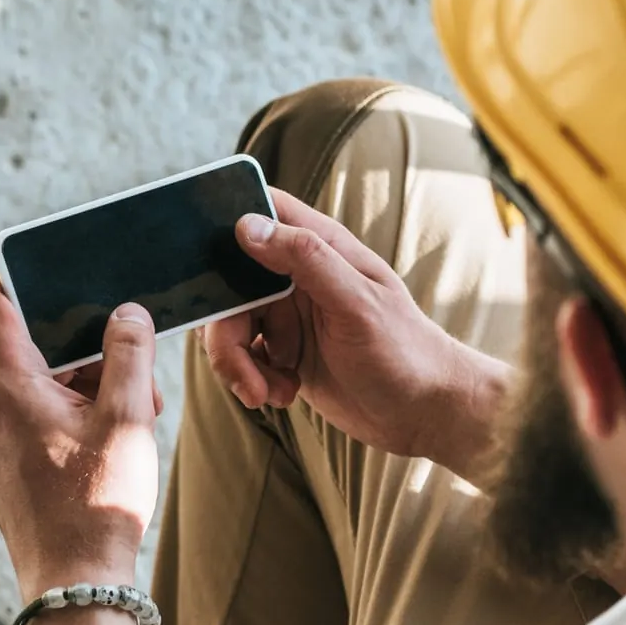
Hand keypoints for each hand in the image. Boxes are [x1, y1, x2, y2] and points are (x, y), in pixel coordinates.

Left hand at [0, 281, 162, 600]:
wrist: (74, 588)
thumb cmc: (97, 506)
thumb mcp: (127, 418)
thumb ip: (129, 354)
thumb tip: (128, 313)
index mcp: (7, 386)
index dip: (22, 275)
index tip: (60, 267)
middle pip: (28, 345)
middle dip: (83, 342)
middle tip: (131, 356)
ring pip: (37, 385)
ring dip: (85, 383)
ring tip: (135, 408)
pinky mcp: (5, 467)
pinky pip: (35, 419)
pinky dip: (72, 413)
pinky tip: (114, 435)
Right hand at [204, 189, 512, 480]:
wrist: (424, 414)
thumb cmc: (405, 352)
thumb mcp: (356, 303)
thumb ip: (305, 259)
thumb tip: (247, 226)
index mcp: (321, 248)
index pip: (263, 210)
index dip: (225, 221)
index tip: (201, 256)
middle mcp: (300, 277)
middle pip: (230, 281)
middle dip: (225, 327)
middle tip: (240, 366)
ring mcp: (290, 315)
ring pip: (231, 325)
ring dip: (237, 363)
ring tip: (266, 392)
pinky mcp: (286, 352)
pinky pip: (245, 357)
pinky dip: (252, 379)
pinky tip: (281, 394)